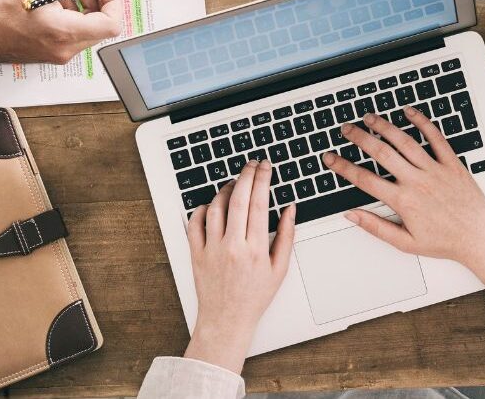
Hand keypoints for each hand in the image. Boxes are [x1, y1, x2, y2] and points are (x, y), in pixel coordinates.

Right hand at [0, 0, 123, 78]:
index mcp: (64, 32)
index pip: (112, 23)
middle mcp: (67, 48)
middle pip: (103, 24)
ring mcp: (61, 53)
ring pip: (90, 27)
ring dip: (82, 5)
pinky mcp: (55, 52)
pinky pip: (75, 32)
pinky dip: (71, 14)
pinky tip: (51, 2)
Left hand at [183, 161, 295, 372]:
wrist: (227, 320)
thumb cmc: (255, 296)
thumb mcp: (280, 268)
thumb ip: (286, 235)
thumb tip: (290, 208)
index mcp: (255, 249)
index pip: (258, 203)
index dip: (262, 179)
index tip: (265, 167)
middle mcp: (232, 246)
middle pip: (237, 199)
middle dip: (245, 175)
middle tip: (251, 164)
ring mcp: (211, 250)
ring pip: (215, 208)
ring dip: (225, 189)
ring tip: (234, 183)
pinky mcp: (196, 254)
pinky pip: (194, 224)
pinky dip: (202, 209)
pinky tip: (211, 204)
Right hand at [322, 108, 484, 303]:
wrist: (478, 238)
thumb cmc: (444, 242)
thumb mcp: (405, 242)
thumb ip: (375, 226)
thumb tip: (352, 214)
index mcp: (403, 201)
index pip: (364, 179)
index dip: (343, 167)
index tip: (330, 158)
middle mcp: (417, 181)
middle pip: (381, 153)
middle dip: (360, 138)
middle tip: (346, 129)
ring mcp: (435, 170)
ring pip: (405, 141)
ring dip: (385, 127)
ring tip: (370, 118)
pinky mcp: (452, 164)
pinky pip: (436, 138)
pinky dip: (422, 122)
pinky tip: (410, 112)